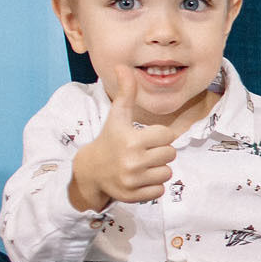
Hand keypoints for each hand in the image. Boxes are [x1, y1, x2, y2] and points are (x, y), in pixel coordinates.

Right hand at [69, 68, 177, 209]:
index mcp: (131, 140)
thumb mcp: (117, 116)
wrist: (90, 170)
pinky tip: (139, 179)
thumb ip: (126, 92)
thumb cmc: (109, 139)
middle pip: (170, 154)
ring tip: (141, 165)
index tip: (145, 137)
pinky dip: (152, 186)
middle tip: (143, 152)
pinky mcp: (133, 196)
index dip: (159, 136)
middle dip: (160, 152)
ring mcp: (132, 180)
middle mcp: (132, 161)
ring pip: (167, 173)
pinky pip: (159, 191)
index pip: (168, 136)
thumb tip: (122, 66)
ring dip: (157, 169)